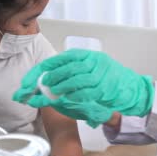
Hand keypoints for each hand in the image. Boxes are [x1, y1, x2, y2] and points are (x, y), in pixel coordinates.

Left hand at [13, 49, 153, 127]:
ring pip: (75, 80)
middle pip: (65, 68)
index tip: (27, 82)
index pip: (57, 60)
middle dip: (49, 79)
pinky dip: (74, 97)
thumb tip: (44, 81)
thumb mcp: (88, 69)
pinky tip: (67, 99)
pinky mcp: (105, 88)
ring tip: (52, 93)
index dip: (40, 71)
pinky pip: (86, 92)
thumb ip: (69, 73)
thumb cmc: (106, 79)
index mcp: (85, 55)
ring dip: (61, 88)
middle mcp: (93, 62)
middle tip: (38, 88)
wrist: (129, 87)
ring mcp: (100, 74)